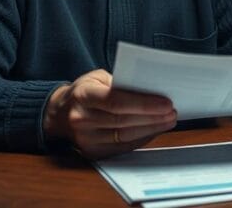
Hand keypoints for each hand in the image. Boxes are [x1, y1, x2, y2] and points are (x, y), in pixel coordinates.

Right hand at [43, 69, 176, 158]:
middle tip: (172, 111)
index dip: (144, 103)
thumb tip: (150, 90)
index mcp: (82, 95)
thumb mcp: (97, 78)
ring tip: (169, 120)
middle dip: (153, 117)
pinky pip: (123, 147)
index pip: (116, 101)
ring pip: (126, 136)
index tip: (166, 102)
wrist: (59, 115)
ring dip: (152, 129)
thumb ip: (120, 83)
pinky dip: (142, 138)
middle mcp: (81, 119)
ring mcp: (85, 139)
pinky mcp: (92, 152)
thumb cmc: (84, 92)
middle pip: (124, 120)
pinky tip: (155, 130)